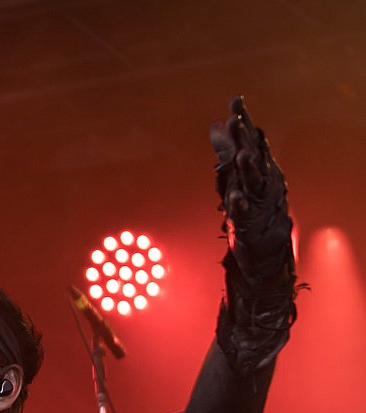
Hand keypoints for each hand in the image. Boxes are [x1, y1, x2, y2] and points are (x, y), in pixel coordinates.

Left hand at [209, 96, 291, 278]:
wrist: (267, 243)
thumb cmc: (251, 203)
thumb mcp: (236, 173)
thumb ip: (226, 149)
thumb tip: (215, 123)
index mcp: (259, 165)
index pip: (250, 138)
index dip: (244, 119)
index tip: (236, 99)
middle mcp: (263, 179)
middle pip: (253, 155)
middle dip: (245, 137)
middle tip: (237, 118)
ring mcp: (259, 200)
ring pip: (254, 181)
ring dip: (248, 167)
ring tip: (242, 154)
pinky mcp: (250, 221)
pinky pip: (245, 212)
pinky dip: (240, 204)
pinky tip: (235, 196)